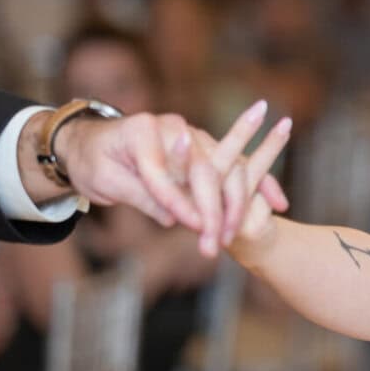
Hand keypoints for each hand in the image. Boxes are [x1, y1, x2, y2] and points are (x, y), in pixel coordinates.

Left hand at [57, 104, 290, 255]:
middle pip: (204, 170)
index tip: (194, 231)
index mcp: (145, 131)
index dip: (178, 203)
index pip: (165, 172)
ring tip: (235, 234)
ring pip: (226, 169)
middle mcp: (176, 128)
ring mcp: (194, 136)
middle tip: (216, 242)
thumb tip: (172, 218)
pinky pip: (235, 166)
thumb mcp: (105, 180)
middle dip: (213, 209)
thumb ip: (143, 194)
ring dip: (234, 203)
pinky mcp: (205, 147)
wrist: (92, 141)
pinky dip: (257, 184)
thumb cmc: (94, 161)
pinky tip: (277, 202)